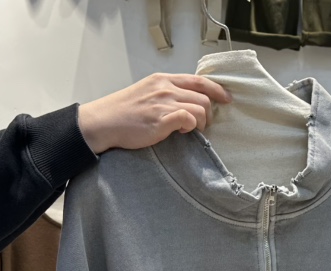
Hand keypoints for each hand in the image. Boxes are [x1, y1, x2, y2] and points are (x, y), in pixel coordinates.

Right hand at [78, 74, 231, 154]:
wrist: (104, 122)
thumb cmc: (124, 112)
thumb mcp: (147, 92)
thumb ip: (166, 94)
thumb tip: (186, 103)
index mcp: (163, 79)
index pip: (198, 80)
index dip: (217, 89)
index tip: (226, 98)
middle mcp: (165, 88)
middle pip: (204, 97)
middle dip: (209, 113)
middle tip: (203, 125)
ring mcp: (164, 103)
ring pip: (200, 109)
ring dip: (202, 123)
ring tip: (193, 131)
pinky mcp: (161, 120)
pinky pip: (188, 119)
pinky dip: (191, 127)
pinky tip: (182, 132)